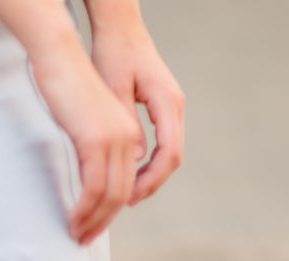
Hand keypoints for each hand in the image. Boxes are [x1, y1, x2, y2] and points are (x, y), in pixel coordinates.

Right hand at [28, 36, 145, 244]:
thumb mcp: (85, 122)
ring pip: (110, 195)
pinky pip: (94, 187)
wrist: (60, 59)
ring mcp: (114, 140)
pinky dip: (84, 209)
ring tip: (76, 235)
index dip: (110, 210)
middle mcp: (127, 138)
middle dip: (103, 222)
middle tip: (83, 240)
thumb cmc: (66, 87)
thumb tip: (88, 173)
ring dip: (93, 221)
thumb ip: (93, 147)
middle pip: (121, 194)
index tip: (93, 226)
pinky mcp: (96, 142)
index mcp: (128, 134)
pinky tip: (73, 220)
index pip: (125, 183)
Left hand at [89, 21, 184, 202]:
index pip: (168, 153)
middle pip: (172, 158)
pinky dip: (148, 165)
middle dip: (150, 184)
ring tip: (124, 196)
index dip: (150, 180)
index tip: (128, 197)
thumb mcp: (114, 88)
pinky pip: (162, 144)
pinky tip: (129, 175)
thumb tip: (136, 160)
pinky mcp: (163, 109)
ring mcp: (171, 108)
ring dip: (149, 177)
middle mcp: (175, 106)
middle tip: (124, 204)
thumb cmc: (113, 52)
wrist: (120, 28)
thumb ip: (126, 124)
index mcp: (167, 102)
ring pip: (168, 153)